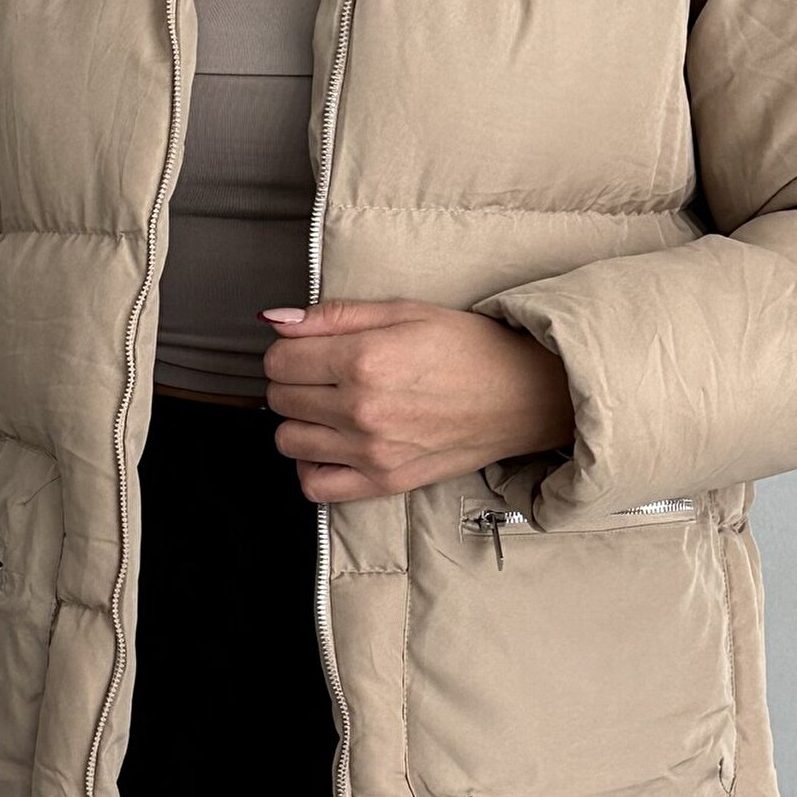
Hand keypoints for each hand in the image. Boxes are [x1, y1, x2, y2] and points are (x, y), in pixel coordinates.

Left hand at [260, 298, 572, 502]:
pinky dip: (311, 465)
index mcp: (363, 360)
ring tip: (328, 408)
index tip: (306, 349)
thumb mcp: (402, 311)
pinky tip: (330, 445)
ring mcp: (371, 452)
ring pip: (288, 440)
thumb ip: (333, 316)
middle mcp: (362, 410)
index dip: (287, 350)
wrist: (521, 395)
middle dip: (291, 381)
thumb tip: (275, 320)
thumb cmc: (467, 347)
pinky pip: (314, 485)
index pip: (278, 361)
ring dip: (298, 421)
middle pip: (279, 399)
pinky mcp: (384, 483)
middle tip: (321, 374)